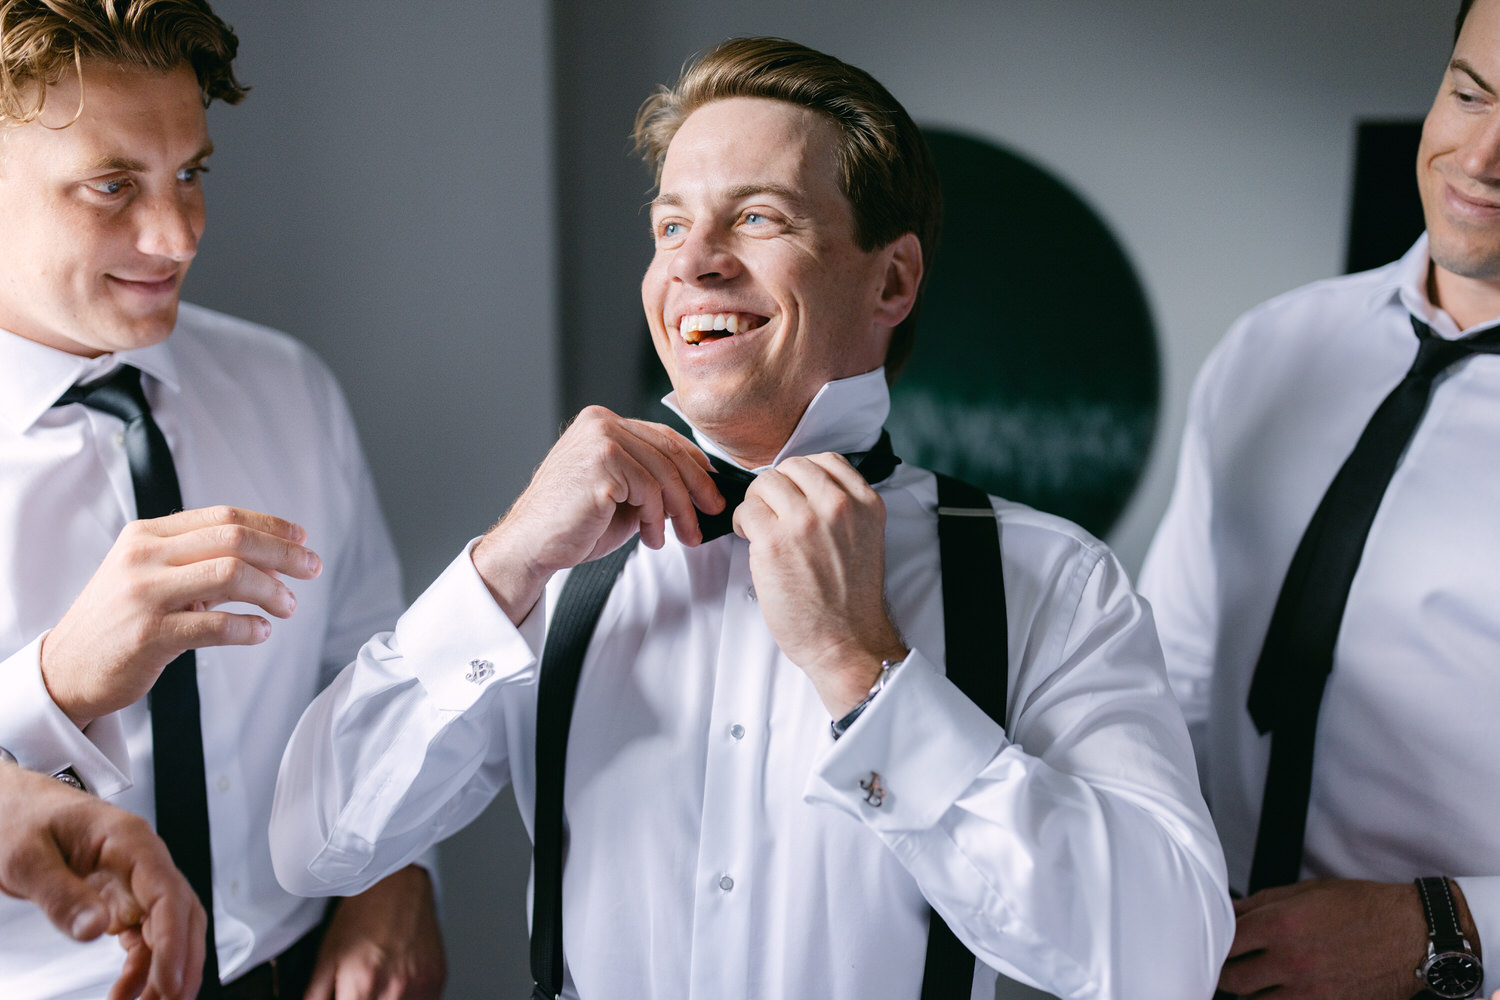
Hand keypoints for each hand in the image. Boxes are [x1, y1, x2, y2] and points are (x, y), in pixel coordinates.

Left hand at [0, 764, 204, 999]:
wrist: (10, 803)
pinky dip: (142, 967)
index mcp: (128, 840)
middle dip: (182, 961)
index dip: (174, 940)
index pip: (167, 892)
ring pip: (169, 928)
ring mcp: (134, 882)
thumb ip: (60, 893)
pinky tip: (128, 993)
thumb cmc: (20, 817)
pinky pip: (144, 936)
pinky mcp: (121, 899)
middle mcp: (141, 861)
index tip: (170, 981)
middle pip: (182, 913)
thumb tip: (96, 930)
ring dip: (167, 968)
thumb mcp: (26, 855)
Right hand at [41, 506, 322, 728]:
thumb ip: (205, 565)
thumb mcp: (153, 577)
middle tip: (312, 570)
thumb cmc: (119, 621)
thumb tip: (274, 564)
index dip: (271, 525)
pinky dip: (249, 628)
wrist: (66, 667)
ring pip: (230, 574)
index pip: (223, 517)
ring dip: (271, 590)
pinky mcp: (147, 635)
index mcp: (147, 535)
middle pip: (233, 539)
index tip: (301, 539)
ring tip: (288, 607)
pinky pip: (215, 626)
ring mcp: (144, 595)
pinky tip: (261, 632)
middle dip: (283, 554)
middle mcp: (144, 557)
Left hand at [304, 865, 444, 999]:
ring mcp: (420, 984)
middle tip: (360, 989)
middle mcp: (395, 988)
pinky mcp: (437, 979)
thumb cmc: (362, 914)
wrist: (398, 885)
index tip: (346, 995)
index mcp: (362, 985)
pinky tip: (398, 982)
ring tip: (379, 983)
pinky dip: (409, 999)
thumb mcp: (327, 956)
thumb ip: (316, 995)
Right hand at [471, 406, 721, 622]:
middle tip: (711, 514)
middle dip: (697, 487)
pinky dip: (657, 518)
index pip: (662, 435)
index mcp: (602, 422)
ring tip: (681, 536)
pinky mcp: (602, 462)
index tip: (711, 487)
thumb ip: (651, 481)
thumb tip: (699, 486)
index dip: (694, 462)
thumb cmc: (572, 524)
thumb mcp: (622, 494)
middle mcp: (601, 422)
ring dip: (679, 511)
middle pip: (669, 450)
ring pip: (664, 472)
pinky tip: (653, 537)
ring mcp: (600, 438)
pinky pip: (649, 490)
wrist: (533, 546)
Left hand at [732, 452, 905, 715]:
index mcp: (864, 503)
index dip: (803, 476)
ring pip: (765, 483)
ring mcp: (804, 521)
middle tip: (772, 511)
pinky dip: (742, 521)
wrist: (846, 640)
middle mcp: (837, 506)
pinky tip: (750, 538)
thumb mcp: (865, 538)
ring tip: (760, 525)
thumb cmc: (851, 598)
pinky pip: (746, 510)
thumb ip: (843, 507)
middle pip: (792, 467)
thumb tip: (803, 489)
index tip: (795, 494)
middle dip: (777, 487)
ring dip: (757, 502)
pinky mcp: (773, 541)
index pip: (826, 461)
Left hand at [1220, 877, 1448, 998]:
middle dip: (1225, 974)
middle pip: (1232, 980)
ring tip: (1255, 983)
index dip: (1214, 944)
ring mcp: (1310, 991)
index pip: (1224, 943)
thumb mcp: (1304, 892)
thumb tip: (1226, 912)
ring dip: (1250, 995)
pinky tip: (1280, 995)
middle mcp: (1291, 961)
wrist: (1410, 934)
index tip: (1211, 945)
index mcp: (1280, 925)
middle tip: (1229, 968)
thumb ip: (1258, 905)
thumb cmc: (1360, 907)